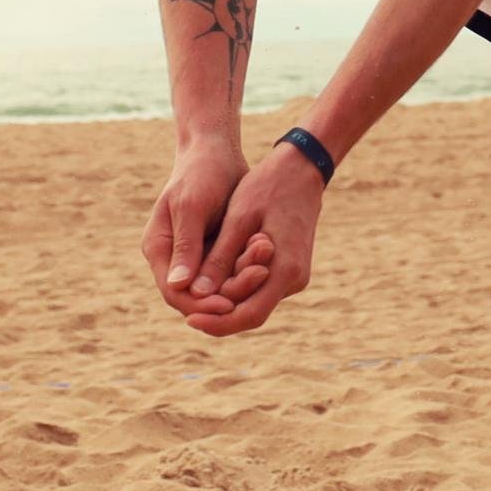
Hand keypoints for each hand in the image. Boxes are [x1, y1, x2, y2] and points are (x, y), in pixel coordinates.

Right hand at [141, 135, 270, 317]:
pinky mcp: (217, 249)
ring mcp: (197, 255)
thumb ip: (187, 246)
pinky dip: (249, 266)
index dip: (202, 306)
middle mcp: (175, 259)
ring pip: (219, 286)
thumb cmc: (201, 172)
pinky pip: (233, 270)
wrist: (218, 149)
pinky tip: (268, 255)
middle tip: (261, 276)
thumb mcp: (192, 206)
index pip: (175, 294)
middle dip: (230, 291)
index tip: (230, 304)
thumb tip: (178, 286)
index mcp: (160, 249)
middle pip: (199, 295)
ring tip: (267, 262)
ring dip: (244, 279)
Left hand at [180, 140, 325, 337]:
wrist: (301, 167)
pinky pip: (262, 286)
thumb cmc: (268, 187)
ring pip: (256, 300)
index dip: (217, 323)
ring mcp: (296, 275)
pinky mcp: (291, 268)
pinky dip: (239, 282)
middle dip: (219, 311)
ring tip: (200, 281)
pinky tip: (219, 269)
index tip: (189, 319)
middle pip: (252, 312)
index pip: (249, 316)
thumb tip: (196, 294)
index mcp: (285, 270)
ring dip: (228, 295)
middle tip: (188, 302)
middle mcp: (295, 280)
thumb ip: (219, 259)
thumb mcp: (238, 219)